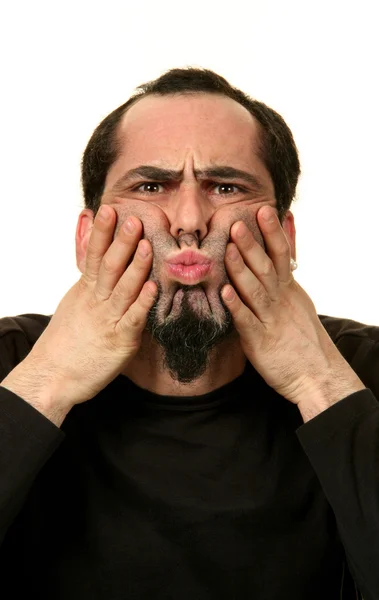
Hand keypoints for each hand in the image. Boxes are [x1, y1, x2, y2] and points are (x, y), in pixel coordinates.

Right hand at [21, 206, 156, 409]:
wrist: (52, 376)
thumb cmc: (67, 339)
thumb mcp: (75, 300)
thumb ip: (88, 275)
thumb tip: (91, 248)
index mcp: (86, 289)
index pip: (94, 254)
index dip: (102, 232)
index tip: (110, 209)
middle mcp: (97, 301)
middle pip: (109, 266)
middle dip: (122, 242)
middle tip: (134, 219)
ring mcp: (108, 320)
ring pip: (123, 288)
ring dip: (136, 266)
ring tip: (147, 245)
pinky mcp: (120, 341)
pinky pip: (133, 319)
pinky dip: (142, 303)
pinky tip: (151, 288)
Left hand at [222, 206, 363, 407]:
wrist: (316, 374)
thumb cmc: (301, 337)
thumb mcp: (297, 300)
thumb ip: (285, 275)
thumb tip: (283, 249)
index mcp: (288, 289)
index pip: (281, 255)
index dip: (272, 232)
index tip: (261, 210)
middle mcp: (280, 300)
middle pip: (267, 267)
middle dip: (252, 244)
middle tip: (237, 222)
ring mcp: (270, 319)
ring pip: (256, 290)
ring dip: (241, 269)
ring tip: (229, 249)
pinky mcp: (260, 341)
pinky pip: (247, 321)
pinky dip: (237, 307)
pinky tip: (225, 293)